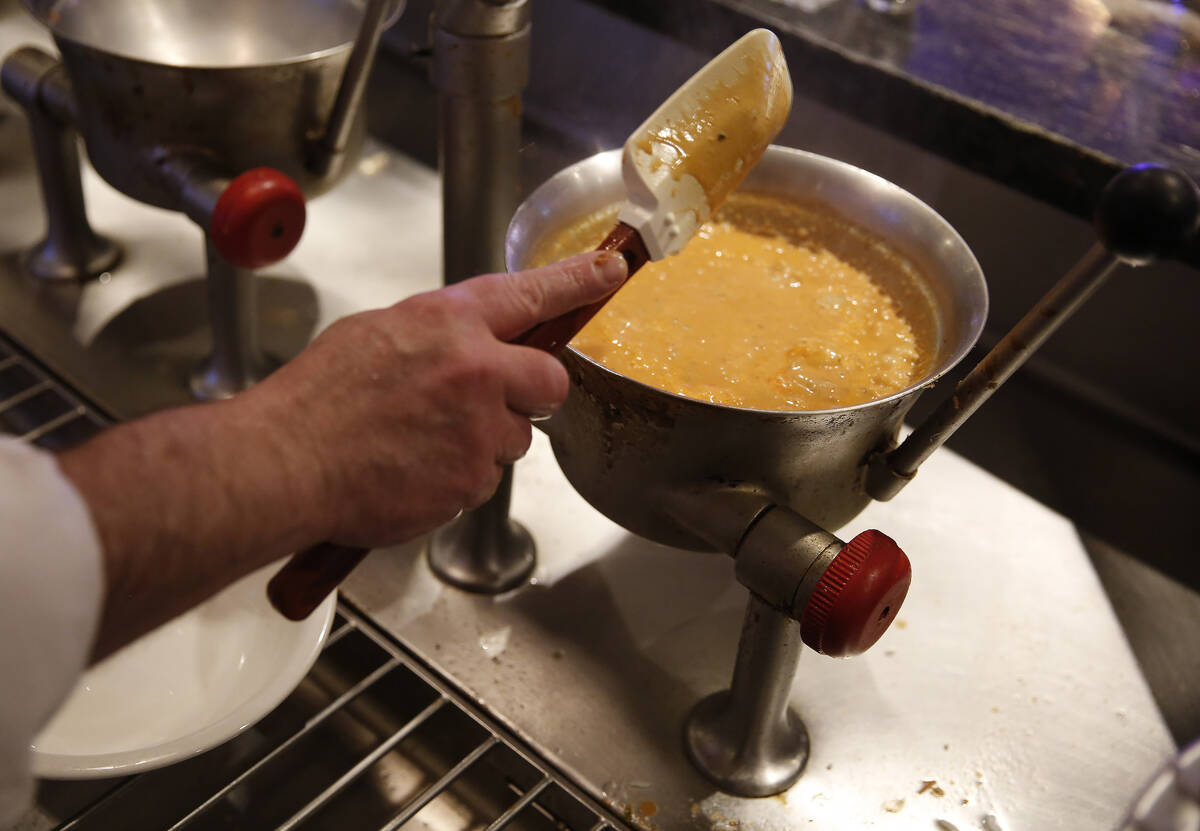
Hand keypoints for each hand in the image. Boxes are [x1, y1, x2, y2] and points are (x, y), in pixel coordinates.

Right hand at [239, 250, 626, 547]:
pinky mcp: (473, 481)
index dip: (576, 281)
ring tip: (421, 444)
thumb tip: (461, 346)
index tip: (609, 270)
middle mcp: (477, 370)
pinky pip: (485, 480)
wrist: (286, 463)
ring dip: (483, 442)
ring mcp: (480, 428)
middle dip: (529, 395)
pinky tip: (413, 471)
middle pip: (549, 381)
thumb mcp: (374, 335)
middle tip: (490, 404)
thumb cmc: (317, 401)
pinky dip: (457, 480)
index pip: (530, 293)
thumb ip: (435, 337)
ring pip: (514, 437)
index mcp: (448, 322)